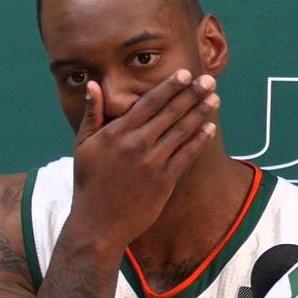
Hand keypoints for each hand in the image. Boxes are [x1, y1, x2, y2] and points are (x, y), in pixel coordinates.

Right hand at [65, 69, 218, 252]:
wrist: (98, 223)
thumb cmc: (89, 182)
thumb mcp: (83, 145)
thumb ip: (92, 113)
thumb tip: (93, 85)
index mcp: (118, 132)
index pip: (149, 102)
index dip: (170, 86)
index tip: (185, 74)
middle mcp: (137, 144)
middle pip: (171, 113)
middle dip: (192, 94)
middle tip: (209, 80)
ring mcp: (153, 162)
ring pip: (182, 131)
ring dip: (201, 112)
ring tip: (214, 98)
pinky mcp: (164, 180)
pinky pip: (186, 155)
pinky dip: (199, 140)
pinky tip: (210, 127)